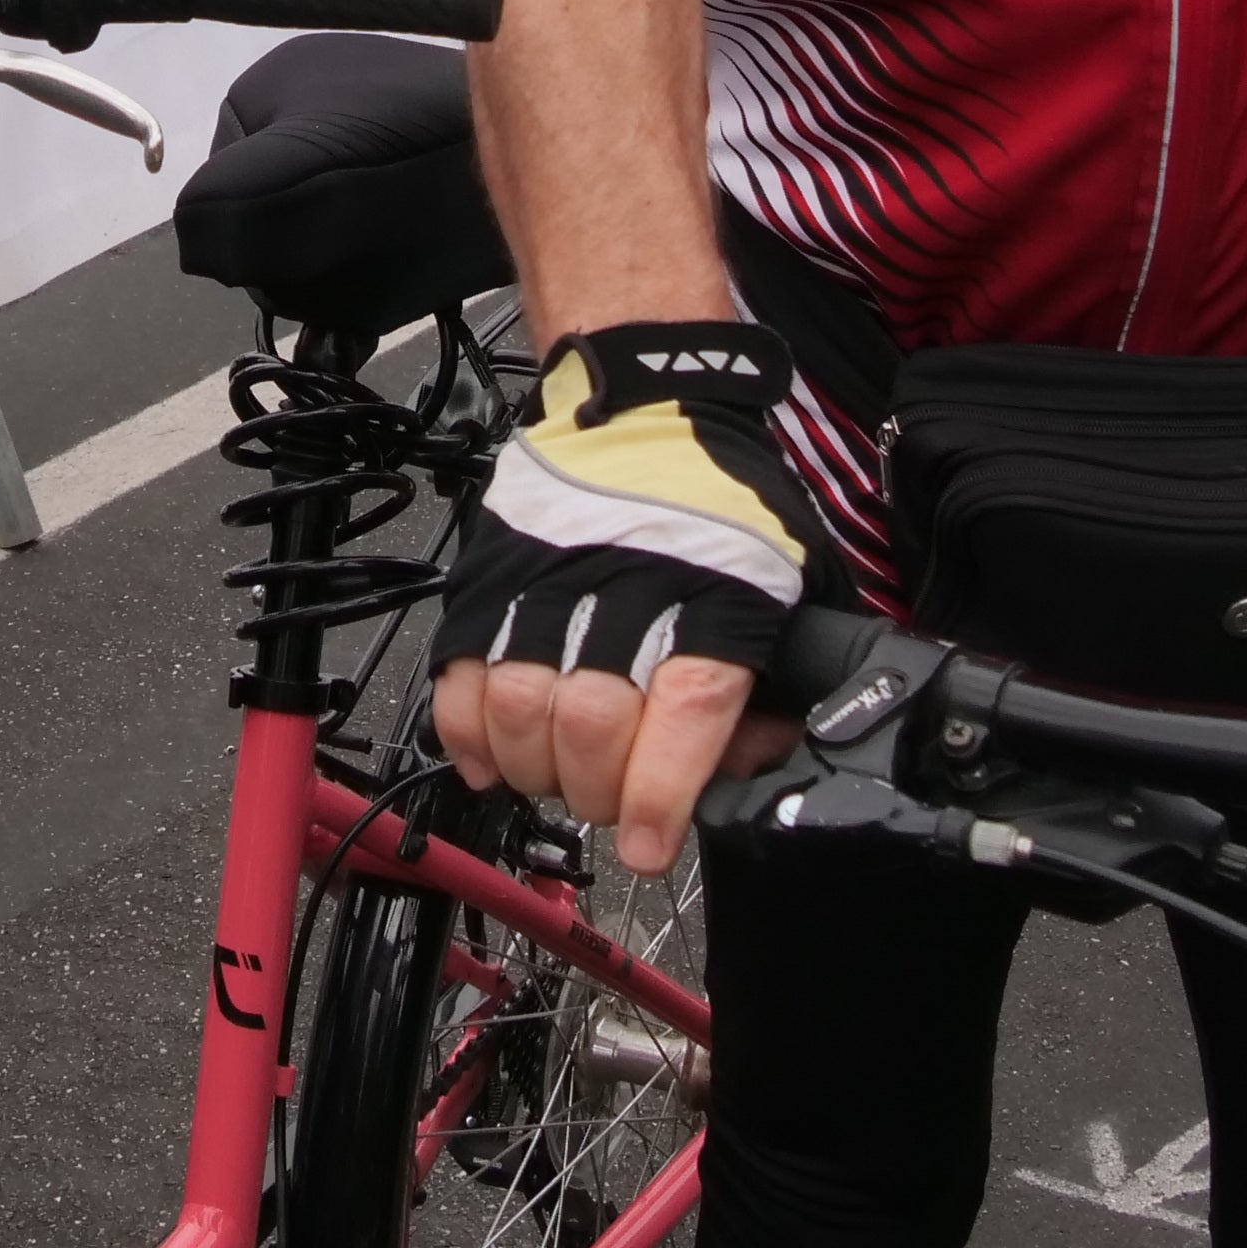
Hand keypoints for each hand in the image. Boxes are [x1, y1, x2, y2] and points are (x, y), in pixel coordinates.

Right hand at [426, 320, 832, 872]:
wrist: (644, 402)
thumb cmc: (720, 499)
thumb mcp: (789, 579)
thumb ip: (780, 680)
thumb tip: (752, 766)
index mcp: (709, 598)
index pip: (682, 715)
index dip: (658, 797)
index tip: (647, 846)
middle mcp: (623, 595)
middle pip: (592, 728)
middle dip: (600, 793)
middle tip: (612, 801)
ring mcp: (544, 589)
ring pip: (518, 712)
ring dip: (534, 771)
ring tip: (557, 776)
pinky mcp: (488, 585)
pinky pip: (457, 681)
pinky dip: (468, 736)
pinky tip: (494, 756)